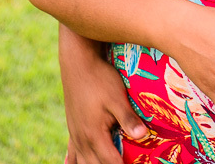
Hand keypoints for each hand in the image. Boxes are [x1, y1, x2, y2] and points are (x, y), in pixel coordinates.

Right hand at [59, 30, 147, 163]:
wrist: (77, 61)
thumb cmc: (100, 78)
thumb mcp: (117, 97)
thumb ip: (128, 118)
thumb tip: (143, 136)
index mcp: (94, 135)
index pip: (111, 163)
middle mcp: (82, 139)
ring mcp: (75, 134)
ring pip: (82, 162)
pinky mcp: (72, 127)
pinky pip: (71, 152)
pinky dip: (74, 162)